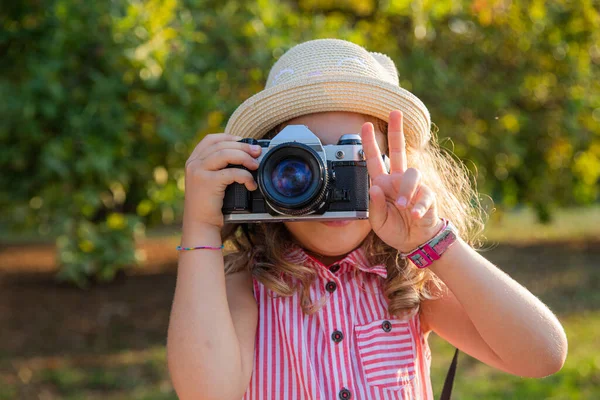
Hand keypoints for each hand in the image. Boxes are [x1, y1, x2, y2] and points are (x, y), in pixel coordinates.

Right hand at [183, 133, 261, 228]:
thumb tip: (245, 155)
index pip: (211, 139)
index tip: (244, 141)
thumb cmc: (209, 204)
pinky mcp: (207, 182)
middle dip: (243, 146)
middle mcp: (193, 163)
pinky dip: (245, 177)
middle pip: (222, 145)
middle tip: (257, 152)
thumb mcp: (209, 180)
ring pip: (226, 154)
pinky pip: (231, 172)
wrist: (199, 224)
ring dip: (245, 158)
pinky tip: (251, 185)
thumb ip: (219, 166)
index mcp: (193, 160)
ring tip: (256, 166)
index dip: (229, 137)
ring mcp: (198, 171)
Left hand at [361, 110, 443, 252]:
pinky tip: (414, 215)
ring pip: (412, 174)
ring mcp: (414, 186)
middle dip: (396, 131)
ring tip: (403, 207)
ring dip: (407, 191)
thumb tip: (375, 188)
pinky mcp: (428, 196)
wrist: (415, 242)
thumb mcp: (377, 222)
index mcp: (383, 184)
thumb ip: (375, 206)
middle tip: (396, 112)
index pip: (374, 160)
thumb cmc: (394, 229)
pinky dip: (419, 206)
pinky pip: (425, 196)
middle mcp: (398, 180)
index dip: (370, 143)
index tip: (365, 125)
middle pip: (398, 150)